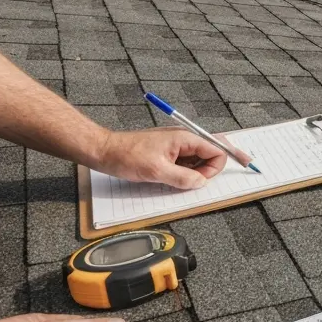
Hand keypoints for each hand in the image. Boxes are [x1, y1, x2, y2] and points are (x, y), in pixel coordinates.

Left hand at [92, 127, 249, 188]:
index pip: (216, 150)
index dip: (215, 168)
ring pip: (198, 159)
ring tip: (179, 181)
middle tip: (200, 182)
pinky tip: (175, 179)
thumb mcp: (157, 171)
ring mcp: (176, 145)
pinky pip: (186, 161)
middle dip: (213, 167)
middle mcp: (184, 139)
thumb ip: (183, 178)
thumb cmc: (127, 156)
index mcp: (185, 138)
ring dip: (196, 172)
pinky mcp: (168, 152)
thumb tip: (201, 183)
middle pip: (212, 152)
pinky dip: (186, 172)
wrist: (105, 151)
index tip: (203, 181)